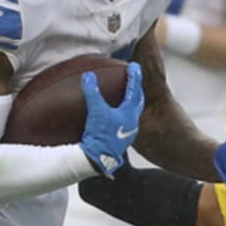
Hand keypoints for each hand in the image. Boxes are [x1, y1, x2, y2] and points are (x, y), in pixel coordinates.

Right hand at [79, 63, 143, 177]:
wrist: (99, 159)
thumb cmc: (100, 135)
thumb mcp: (96, 111)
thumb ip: (92, 92)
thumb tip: (88, 76)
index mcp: (130, 113)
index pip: (135, 90)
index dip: (134, 76)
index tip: (135, 66)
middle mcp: (133, 121)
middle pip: (138, 101)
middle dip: (136, 89)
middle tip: (133, 79)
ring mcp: (129, 131)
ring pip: (133, 112)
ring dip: (130, 102)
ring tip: (125, 95)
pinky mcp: (122, 139)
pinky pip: (126, 121)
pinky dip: (122, 113)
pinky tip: (115, 115)